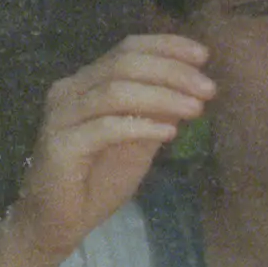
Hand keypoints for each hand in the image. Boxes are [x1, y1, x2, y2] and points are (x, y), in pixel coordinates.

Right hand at [12, 35, 213, 261]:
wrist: (58, 219)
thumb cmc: (97, 179)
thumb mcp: (138, 142)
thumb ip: (157, 114)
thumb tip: (193, 90)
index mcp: (88, 83)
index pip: (126, 49)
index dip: (165, 47)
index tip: (204, 55)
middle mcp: (71, 91)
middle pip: (124, 65)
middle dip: (172, 73)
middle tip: (209, 88)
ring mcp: (63, 116)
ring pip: (115, 92)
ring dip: (161, 97)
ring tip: (196, 109)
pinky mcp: (62, 144)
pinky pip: (104, 128)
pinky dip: (139, 126)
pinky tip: (169, 132)